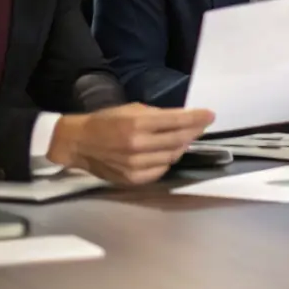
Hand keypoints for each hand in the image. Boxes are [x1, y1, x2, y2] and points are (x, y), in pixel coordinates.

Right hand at [48, 103, 214, 184]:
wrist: (78, 143)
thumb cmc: (106, 121)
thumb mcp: (131, 109)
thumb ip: (157, 115)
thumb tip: (182, 119)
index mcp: (137, 125)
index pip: (177, 121)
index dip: (196, 118)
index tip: (210, 114)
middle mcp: (138, 147)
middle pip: (178, 140)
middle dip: (195, 131)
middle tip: (203, 125)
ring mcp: (136, 166)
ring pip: (172, 157)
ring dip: (182, 146)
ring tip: (186, 138)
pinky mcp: (133, 179)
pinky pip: (160, 170)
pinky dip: (167, 160)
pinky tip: (168, 152)